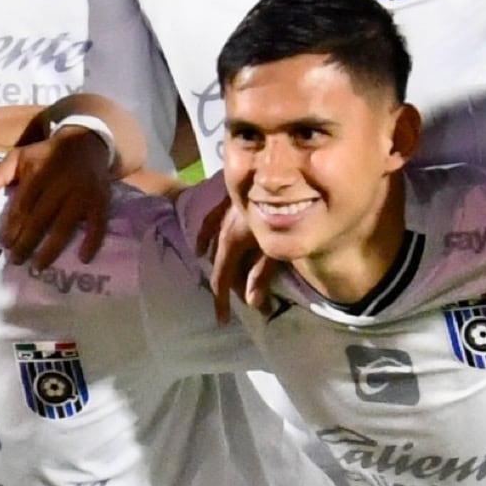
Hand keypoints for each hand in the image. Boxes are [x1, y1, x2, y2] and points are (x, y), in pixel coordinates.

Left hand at [0, 123, 117, 268]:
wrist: (86, 142)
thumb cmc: (47, 155)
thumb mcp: (19, 157)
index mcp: (38, 174)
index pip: (23, 206)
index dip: (13, 227)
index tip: (5, 245)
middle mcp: (60, 186)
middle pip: (41, 220)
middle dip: (27, 244)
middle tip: (17, 262)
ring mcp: (82, 195)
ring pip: (65, 227)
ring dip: (51, 250)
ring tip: (38, 267)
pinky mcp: (100, 201)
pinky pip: (98, 225)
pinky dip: (92, 242)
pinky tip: (83, 259)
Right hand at [201, 191, 279, 322]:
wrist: (276, 165)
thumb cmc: (282, 207)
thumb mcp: (275, 244)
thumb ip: (261, 273)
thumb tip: (250, 303)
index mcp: (234, 238)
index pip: (222, 277)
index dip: (221, 301)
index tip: (222, 320)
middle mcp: (225, 224)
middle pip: (220, 259)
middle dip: (225, 283)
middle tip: (230, 302)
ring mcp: (227, 209)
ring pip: (213, 239)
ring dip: (216, 259)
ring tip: (218, 276)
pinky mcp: (230, 197)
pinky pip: (212, 218)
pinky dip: (206, 233)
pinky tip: (202, 242)